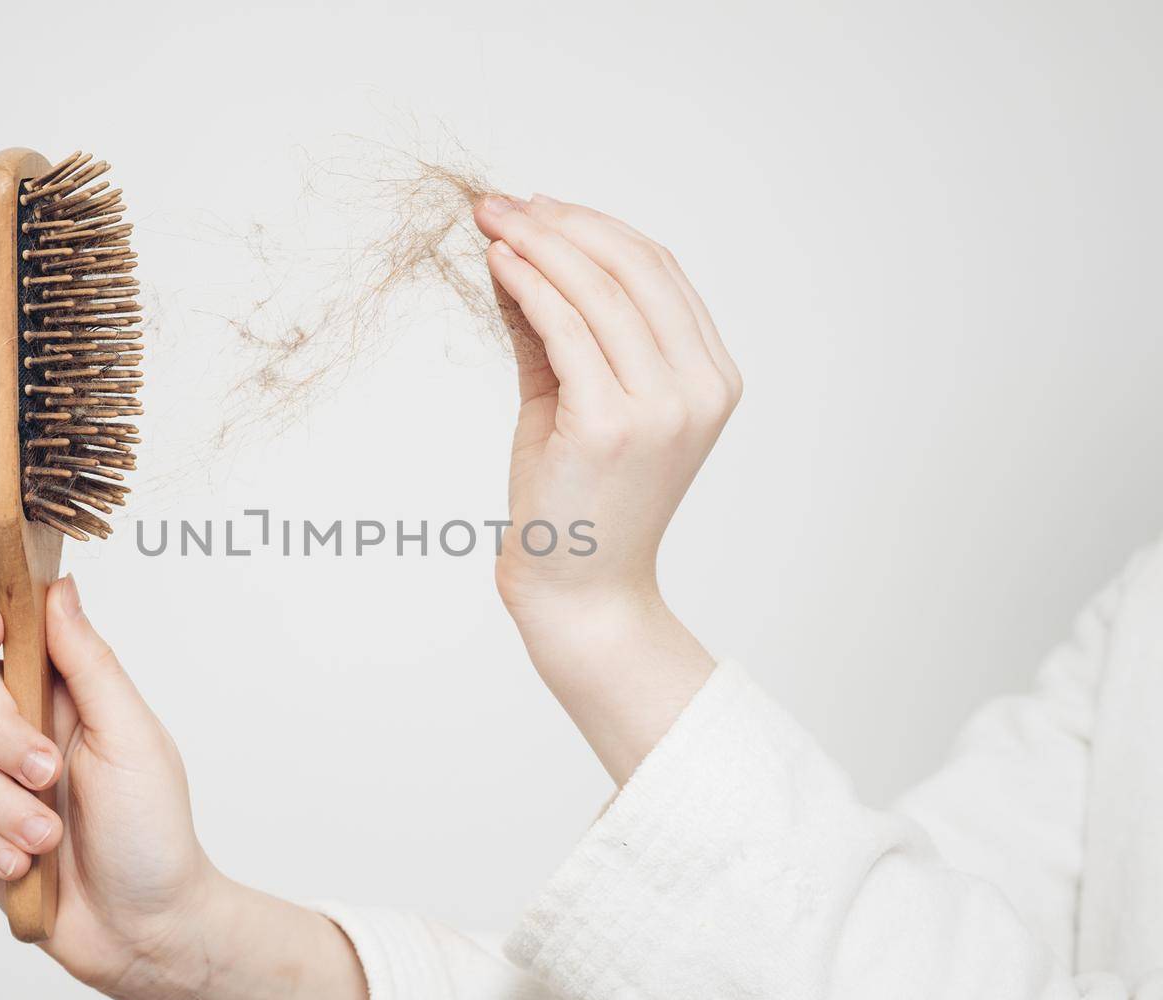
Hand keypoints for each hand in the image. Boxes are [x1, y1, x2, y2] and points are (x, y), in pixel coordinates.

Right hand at [0, 574, 215, 993]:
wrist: (143, 927)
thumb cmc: (153, 829)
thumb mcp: (132, 737)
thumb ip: (91, 663)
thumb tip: (58, 589)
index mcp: (70, 689)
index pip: (10, 625)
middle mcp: (28, 722)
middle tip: (46, 772)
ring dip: (1, 804)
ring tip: (49, 838)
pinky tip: (25, 864)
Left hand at [472, 195, 741, 780]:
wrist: (578, 593)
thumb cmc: (575, 503)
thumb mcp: (572, 400)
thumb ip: (555, 329)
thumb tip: (514, 252)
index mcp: (712, 378)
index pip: (658, 271)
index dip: (594, 227)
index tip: (537, 207)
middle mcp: (699, 388)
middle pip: (634, 267)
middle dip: (562, 224)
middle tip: (501, 204)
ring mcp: (663, 406)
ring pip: (599, 290)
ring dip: (538, 245)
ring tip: (490, 223)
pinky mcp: (611, 424)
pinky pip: (566, 330)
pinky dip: (529, 287)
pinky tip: (498, 265)